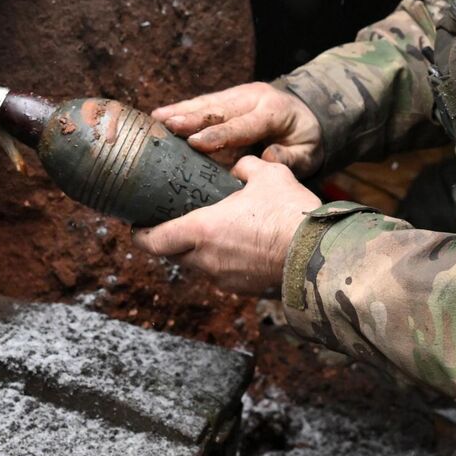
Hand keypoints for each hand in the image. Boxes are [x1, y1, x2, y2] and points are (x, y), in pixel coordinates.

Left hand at [133, 156, 320, 295]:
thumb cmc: (288, 213)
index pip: (155, 240)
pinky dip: (226, 261)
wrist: (318, 254)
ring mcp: (225, 278)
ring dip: (201, 252)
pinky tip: (243, 246)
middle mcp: (207, 259)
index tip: (138, 227)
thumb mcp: (268, 175)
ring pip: (200, 266)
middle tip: (175, 224)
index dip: (142, 235)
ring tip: (214, 233)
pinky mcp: (245, 289)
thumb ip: (247, 167)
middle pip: (174, 255)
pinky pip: (225, 274)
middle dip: (171, 241)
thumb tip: (240, 166)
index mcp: (201, 230)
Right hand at [152, 81, 322, 174]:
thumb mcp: (308, 154)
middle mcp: (254, 98)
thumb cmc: (304, 140)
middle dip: (192, 118)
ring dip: (181, 110)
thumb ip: (290, 158)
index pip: (243, 125)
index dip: (219, 134)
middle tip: (167, 125)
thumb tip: (268, 158)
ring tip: (156, 118)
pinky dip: (182, 109)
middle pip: (219, 109)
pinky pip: (204, 103)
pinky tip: (160, 116)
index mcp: (274, 111)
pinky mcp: (229, 97)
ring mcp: (240, 94)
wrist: (308, 115)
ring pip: (207, 103)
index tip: (196, 143)